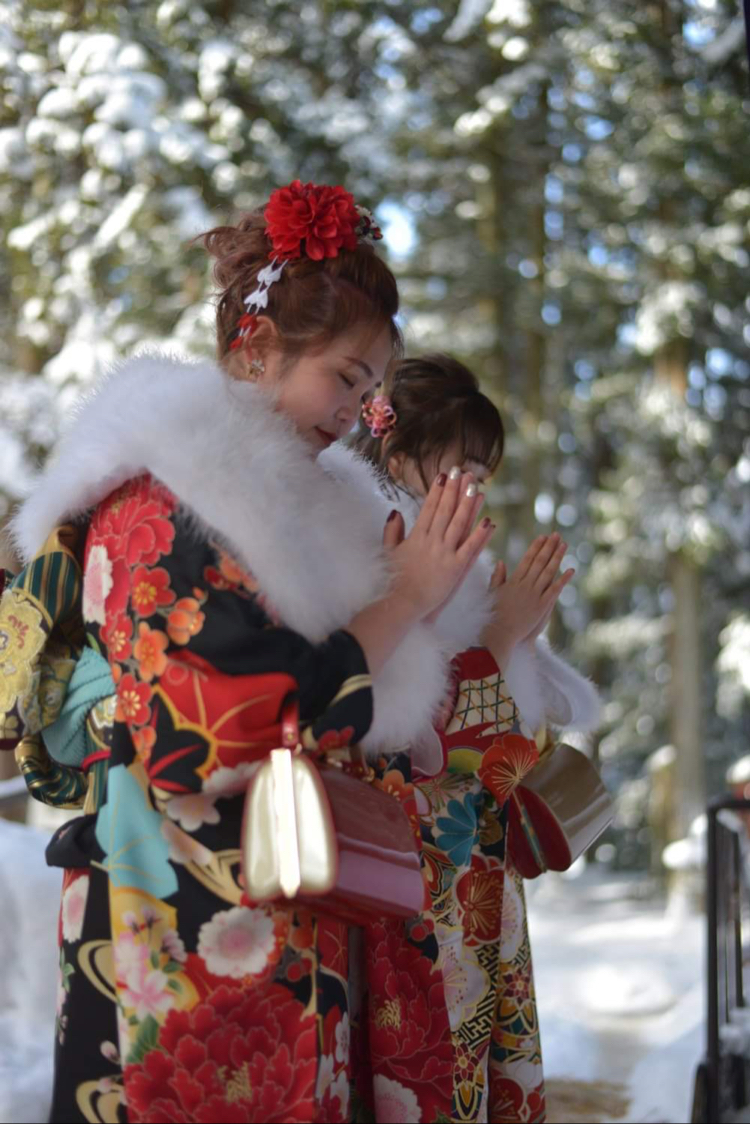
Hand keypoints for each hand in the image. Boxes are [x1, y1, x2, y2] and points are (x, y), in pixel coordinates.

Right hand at [385, 468, 493, 619]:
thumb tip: (395, 512)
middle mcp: (431, 541)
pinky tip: (489, 521)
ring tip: (476, 487)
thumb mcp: (389, 552)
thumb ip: (392, 531)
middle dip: (455, 489)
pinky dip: (480, 535)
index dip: (438, 490)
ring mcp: (444, 554)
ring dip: (468, 504)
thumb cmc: (395, 581)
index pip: (429, 508)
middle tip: (463, 471)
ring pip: (459, 524)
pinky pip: (470, 548)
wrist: (402, 603)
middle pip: (446, 510)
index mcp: (416, 536)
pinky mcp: (455, 568)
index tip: (444, 475)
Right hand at [483, 534, 573, 657]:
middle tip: (557, 535)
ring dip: (557, 557)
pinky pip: (555, 590)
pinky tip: (571, 570)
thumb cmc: (494, 615)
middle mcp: (525, 585)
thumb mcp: (493, 593)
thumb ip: (497, 577)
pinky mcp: (542, 606)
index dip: (535, 547)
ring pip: (548, 572)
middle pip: (539, 562)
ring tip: (564, 545)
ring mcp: (534, 595)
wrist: (499, 633)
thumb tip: (501, 562)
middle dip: (548, 547)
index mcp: (513, 581)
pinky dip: (563, 579)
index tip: (542, 537)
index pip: (527, 560)